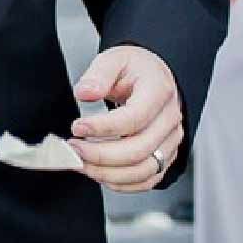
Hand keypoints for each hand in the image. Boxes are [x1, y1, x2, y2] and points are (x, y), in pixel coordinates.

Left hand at [69, 44, 183, 192]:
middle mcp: (170, 120)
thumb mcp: (114, 59)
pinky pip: (148, 180)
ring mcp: (170, 141)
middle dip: (100, 155)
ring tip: (81, 163)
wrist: (155, 76)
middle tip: (73, 149)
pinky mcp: (165, 156)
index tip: (77, 127)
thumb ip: (98, 75)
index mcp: (159, 92)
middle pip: (139, 150)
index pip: (134, 119)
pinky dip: (122, 183)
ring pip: (144, 170)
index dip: (102, 128)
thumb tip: (85, 93)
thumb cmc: (136, 69)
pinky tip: (99, 173)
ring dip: (108, 173)